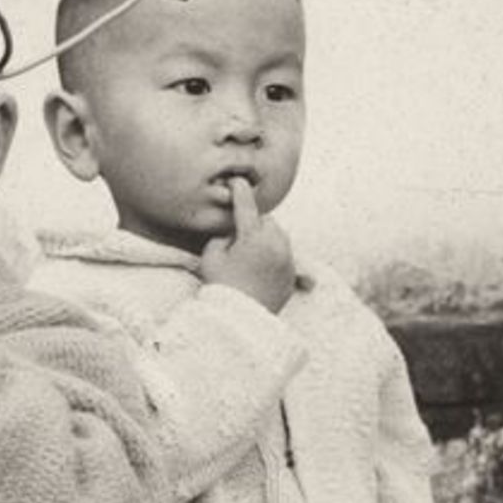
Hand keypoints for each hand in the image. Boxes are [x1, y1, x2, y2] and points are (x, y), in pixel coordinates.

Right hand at [199, 178, 295, 311]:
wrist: (240, 321)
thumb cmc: (221, 287)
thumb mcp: (211, 257)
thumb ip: (222, 237)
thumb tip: (234, 233)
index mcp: (254, 237)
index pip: (246, 206)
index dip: (239, 191)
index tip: (237, 181)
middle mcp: (276, 245)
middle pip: (266, 221)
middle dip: (254, 224)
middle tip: (239, 238)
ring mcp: (287, 260)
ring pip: (278, 237)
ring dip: (266, 239)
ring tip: (249, 255)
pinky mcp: (291, 275)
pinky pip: (284, 257)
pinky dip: (273, 258)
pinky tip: (258, 270)